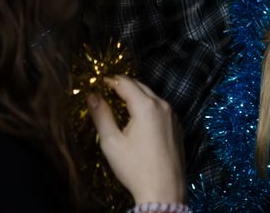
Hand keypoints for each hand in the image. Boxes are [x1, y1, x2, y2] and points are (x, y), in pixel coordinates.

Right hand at [87, 76, 184, 204]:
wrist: (164, 189)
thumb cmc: (135, 167)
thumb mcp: (112, 141)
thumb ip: (101, 115)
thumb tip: (92, 96)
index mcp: (147, 106)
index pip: (127, 83)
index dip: (111, 80)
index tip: (99, 81)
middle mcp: (163, 106)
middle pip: (141, 87)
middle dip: (124, 85)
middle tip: (107, 89)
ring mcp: (173, 116)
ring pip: (152, 97)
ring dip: (136, 95)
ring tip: (119, 101)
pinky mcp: (177, 127)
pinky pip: (160, 109)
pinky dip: (147, 106)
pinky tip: (137, 117)